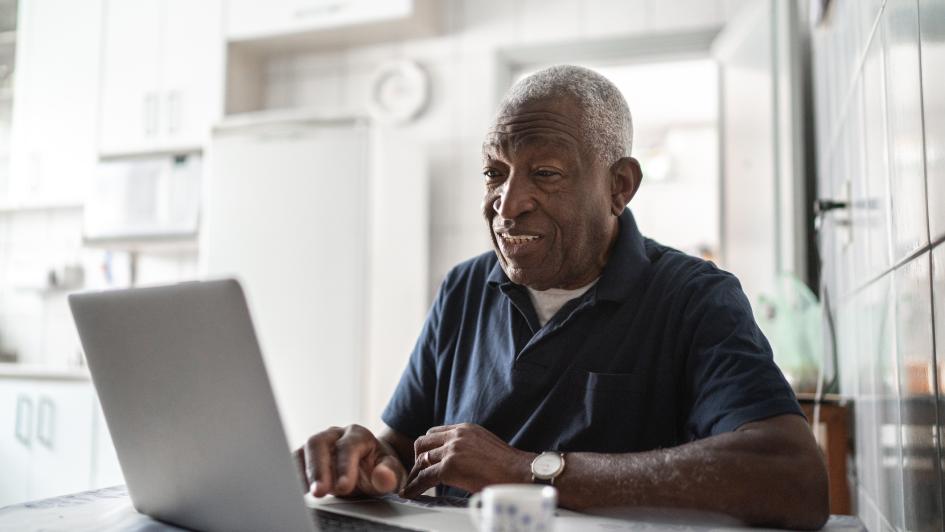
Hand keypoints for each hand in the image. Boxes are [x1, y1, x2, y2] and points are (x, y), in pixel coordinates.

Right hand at [294, 424, 405, 497]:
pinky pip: (295, 462)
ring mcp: (319, 445)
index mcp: (358, 435)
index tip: (343, 487)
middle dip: (317, 468)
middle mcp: (335, 435)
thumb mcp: (393, 472)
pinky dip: (294, 476)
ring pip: (303, 451)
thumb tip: (383, 477)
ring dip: (303, 473)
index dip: (344, 466)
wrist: (372, 467)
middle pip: (318, 443)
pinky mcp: (307, 457)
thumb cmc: (381, 468)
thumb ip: (389, 474)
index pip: (347, 446)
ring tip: (308, 493)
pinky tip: (297, 492)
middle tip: (320, 492)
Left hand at [402, 423, 534, 497]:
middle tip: (417, 472)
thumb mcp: (485, 444)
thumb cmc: (508, 465)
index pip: (435, 433)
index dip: (428, 448)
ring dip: (415, 473)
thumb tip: (461, 459)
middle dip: (417, 458)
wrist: (520, 472)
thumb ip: (469, 447)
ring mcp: (452, 450)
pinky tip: (410, 493)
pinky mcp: (450, 467)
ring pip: (421, 460)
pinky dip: (415, 486)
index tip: (425, 459)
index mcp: (465, 429)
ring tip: (412, 485)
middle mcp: (456, 435)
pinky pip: (424, 477)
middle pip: (423, 442)